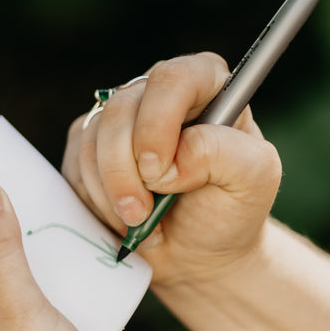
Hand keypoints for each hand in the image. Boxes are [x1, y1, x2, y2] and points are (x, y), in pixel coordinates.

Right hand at [62, 53, 281, 289]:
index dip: (158, 123)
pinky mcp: (88, 144)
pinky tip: (123, 216)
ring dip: (111, 191)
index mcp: (207, 85)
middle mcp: (158, 94)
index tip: (159, 172)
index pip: (174, 79)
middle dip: (125, 170)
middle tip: (143, 213)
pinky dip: (95, 198)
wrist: (195, 251)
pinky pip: (75, 163)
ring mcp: (120, 119)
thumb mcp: (254, 181)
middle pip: (121, 109)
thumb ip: (227, 154)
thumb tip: (174, 157)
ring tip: (141, 221)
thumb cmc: (229, 210)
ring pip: (92, 138)